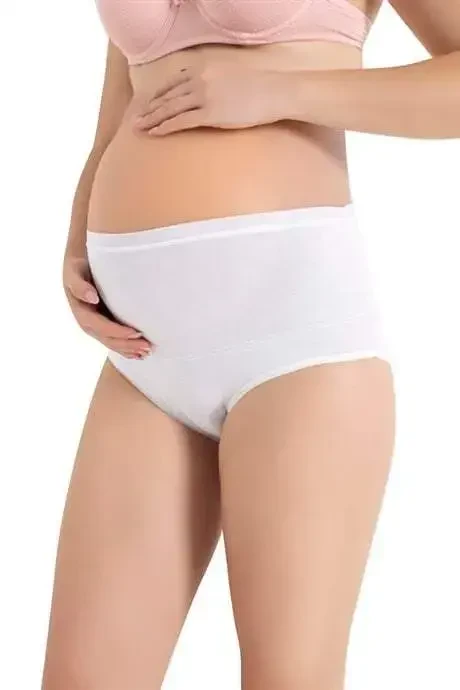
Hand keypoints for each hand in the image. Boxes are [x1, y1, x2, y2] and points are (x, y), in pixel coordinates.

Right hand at [63, 255, 152, 358]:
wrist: (79, 265)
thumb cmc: (79, 267)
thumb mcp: (75, 272)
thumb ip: (79, 285)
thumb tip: (92, 298)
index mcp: (82, 312)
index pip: (101, 327)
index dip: (118, 332)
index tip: (136, 333)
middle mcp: (89, 323)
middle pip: (109, 339)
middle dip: (128, 345)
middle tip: (148, 347)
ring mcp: (97, 326)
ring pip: (113, 343)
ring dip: (130, 350)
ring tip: (148, 353)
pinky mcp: (104, 325)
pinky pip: (115, 341)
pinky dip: (127, 349)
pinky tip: (140, 354)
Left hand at [132, 62, 288, 135]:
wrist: (277, 91)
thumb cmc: (260, 86)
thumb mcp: (231, 74)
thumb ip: (214, 79)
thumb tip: (207, 90)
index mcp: (203, 66)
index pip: (172, 81)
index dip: (157, 95)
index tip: (146, 104)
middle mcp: (199, 78)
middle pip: (166, 95)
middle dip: (148, 109)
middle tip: (135, 119)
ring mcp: (203, 95)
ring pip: (169, 109)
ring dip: (151, 120)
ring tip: (139, 129)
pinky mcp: (210, 113)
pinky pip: (181, 121)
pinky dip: (165, 127)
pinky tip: (155, 133)